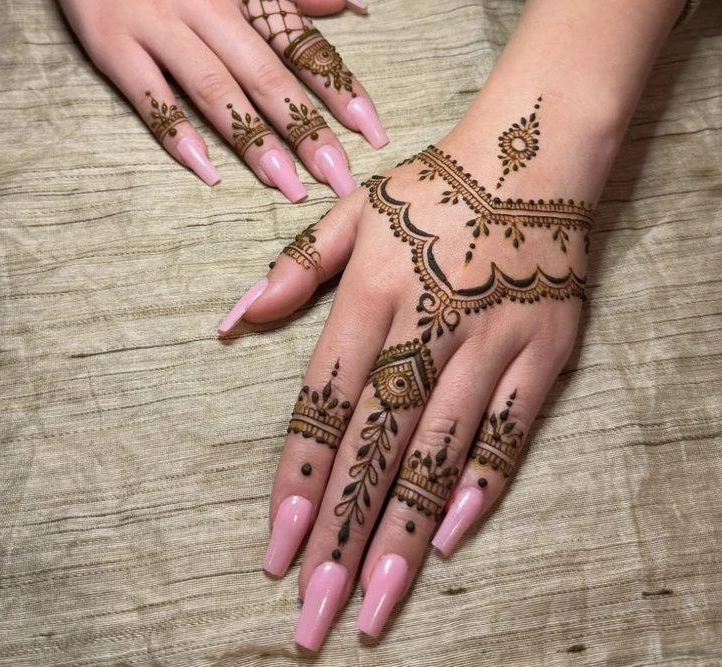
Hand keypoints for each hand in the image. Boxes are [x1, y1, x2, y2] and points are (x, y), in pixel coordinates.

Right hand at [22, 0, 384, 199]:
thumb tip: (349, 3)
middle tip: (338, 177)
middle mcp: (206, 7)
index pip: (301, 43)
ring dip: (252, 140)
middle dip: (306, 129)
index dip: (339, 88)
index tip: (372, 130)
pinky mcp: (114, 48)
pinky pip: (150, 96)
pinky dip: (177, 132)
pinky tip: (206, 169)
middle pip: (265, 75)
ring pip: (214, 90)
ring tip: (286, 185)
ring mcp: (159, 28)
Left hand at [222, 98, 598, 647]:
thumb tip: (229, 322)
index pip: (325, 403)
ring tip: (376, 605)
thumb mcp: (352, 211)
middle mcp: (427, 323)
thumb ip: (291, 270)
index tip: (275, 550)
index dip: (299, 481)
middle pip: (377, 445)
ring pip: (438, 452)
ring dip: (404, 534)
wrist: (533, 156)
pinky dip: (479, 483)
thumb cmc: (432, 189)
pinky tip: (448, 537)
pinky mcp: (542, 351)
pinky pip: (508, 429)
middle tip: (314, 617)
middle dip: (343, 536)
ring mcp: (489, 341)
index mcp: (371, 290)